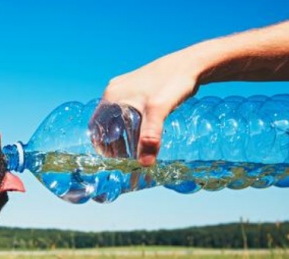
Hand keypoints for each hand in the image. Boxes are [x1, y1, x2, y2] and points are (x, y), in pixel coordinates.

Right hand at [100, 49, 203, 165]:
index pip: (96, 126)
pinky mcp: (138, 89)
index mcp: (112, 96)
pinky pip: (128, 112)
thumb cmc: (173, 82)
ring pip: (118, 119)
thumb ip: (150, 137)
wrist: (192, 63)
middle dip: (114, 143)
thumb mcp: (159, 111)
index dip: (101, 145)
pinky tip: (144, 134)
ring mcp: (126, 89)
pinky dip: (132, 126)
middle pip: (106, 124)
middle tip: (126, 159)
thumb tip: (145, 164)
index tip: (112, 160)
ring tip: (135, 150)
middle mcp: (115, 91)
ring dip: (124, 135)